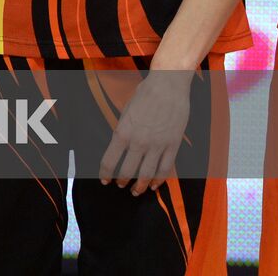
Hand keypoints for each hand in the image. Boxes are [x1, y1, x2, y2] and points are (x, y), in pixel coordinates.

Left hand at [98, 70, 191, 195]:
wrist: (168, 86)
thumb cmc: (145, 94)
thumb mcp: (126, 112)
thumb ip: (124, 130)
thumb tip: (121, 145)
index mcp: (122, 132)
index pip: (109, 161)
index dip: (105, 174)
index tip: (104, 180)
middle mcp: (138, 142)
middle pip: (128, 171)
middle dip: (122, 181)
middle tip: (120, 186)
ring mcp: (157, 145)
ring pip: (147, 175)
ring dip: (140, 186)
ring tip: (136, 192)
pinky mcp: (173, 145)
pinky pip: (165, 169)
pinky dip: (159, 180)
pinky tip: (154, 185)